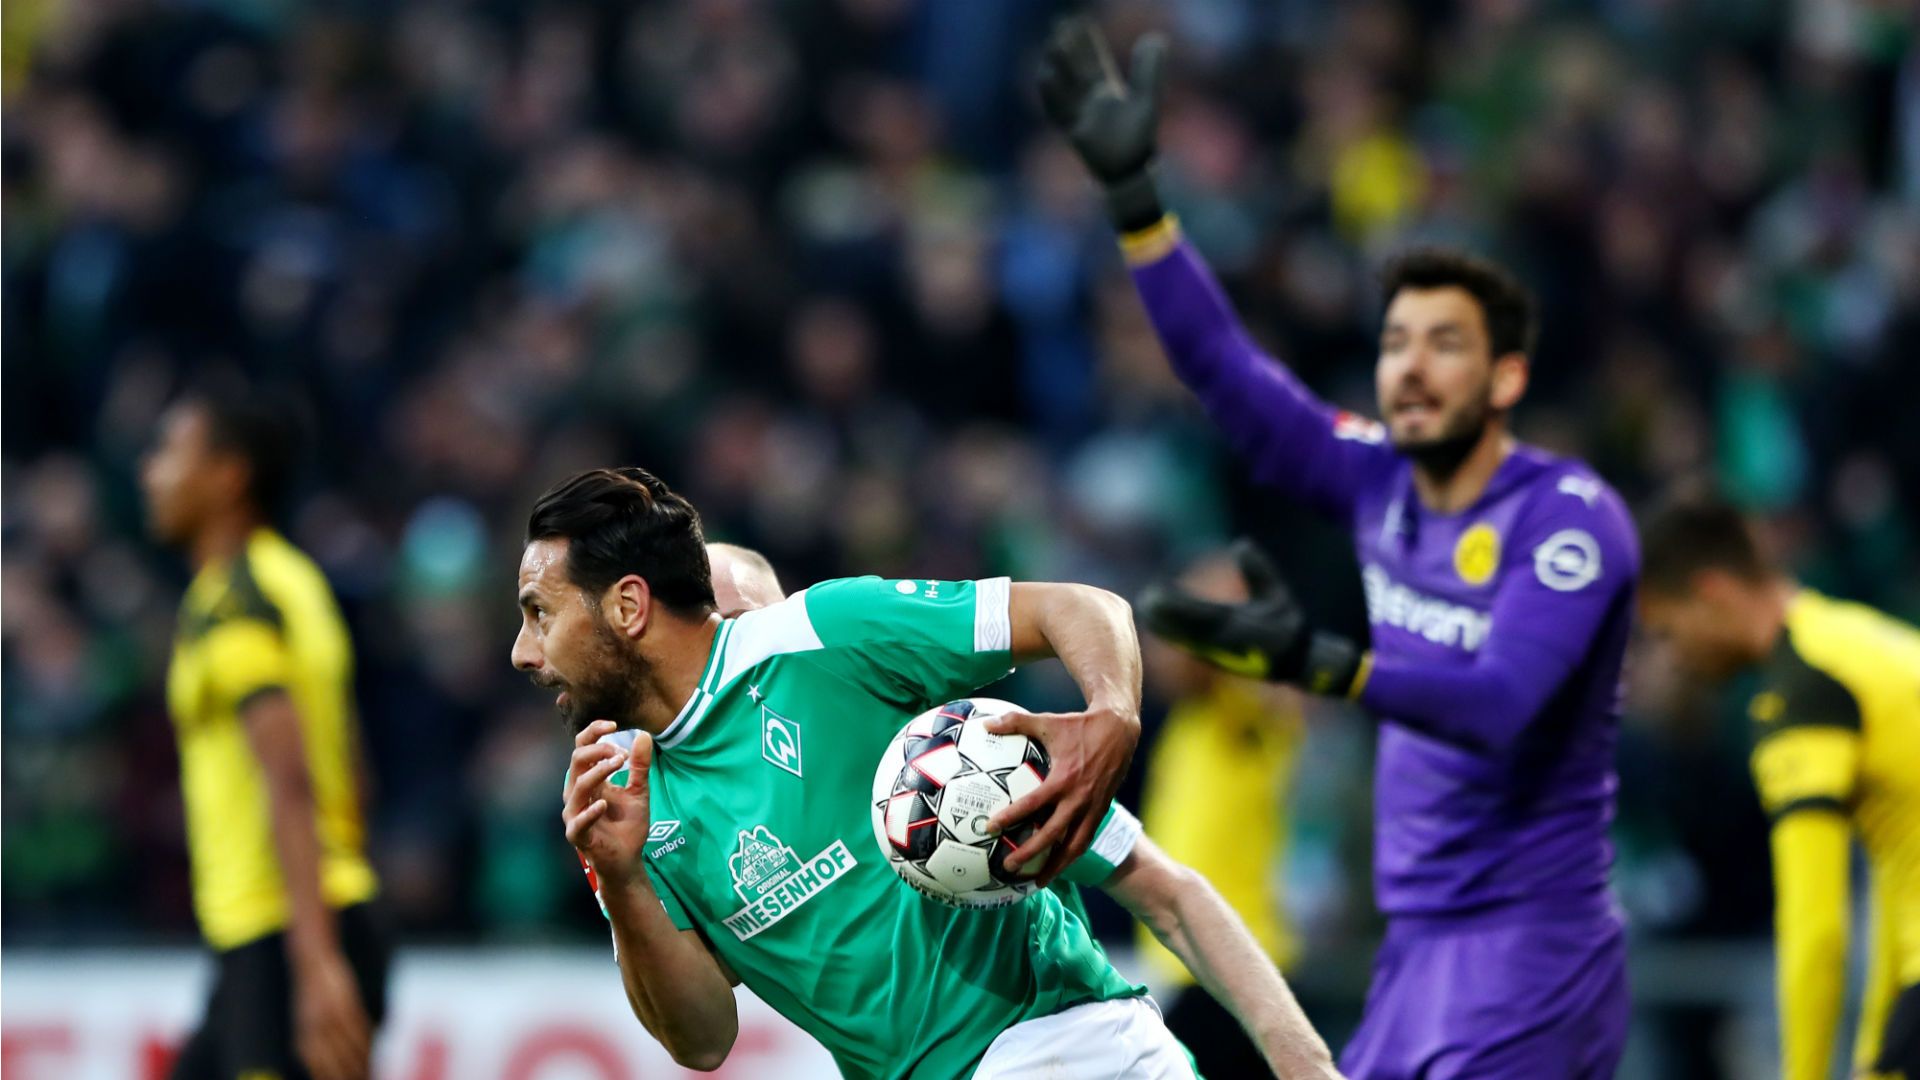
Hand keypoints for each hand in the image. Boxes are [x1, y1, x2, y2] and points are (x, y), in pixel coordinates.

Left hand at [292, 948, 370, 1079]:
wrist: (312, 961)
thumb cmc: (314, 994)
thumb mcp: (308, 1023)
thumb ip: (318, 1044)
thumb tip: (333, 1067)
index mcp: (304, 1042)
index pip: (324, 1072)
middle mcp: (314, 1035)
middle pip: (339, 1066)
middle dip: (354, 1076)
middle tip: (370, 1079)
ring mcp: (329, 1021)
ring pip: (351, 1050)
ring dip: (366, 1062)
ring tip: (379, 1070)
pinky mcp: (343, 1006)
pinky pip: (359, 1029)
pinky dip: (370, 1041)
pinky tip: (378, 1047)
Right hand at [564, 719, 652, 888]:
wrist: (628, 858)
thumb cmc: (628, 824)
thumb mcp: (639, 791)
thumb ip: (639, 766)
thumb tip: (643, 735)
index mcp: (588, 779)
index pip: (582, 747)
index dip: (593, 732)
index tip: (614, 724)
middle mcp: (577, 793)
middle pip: (577, 760)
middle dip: (599, 749)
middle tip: (622, 752)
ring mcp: (575, 813)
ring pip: (577, 785)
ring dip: (599, 771)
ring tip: (620, 763)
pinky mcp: (578, 835)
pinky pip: (578, 821)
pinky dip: (591, 811)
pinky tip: (604, 803)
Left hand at [982, 703, 1138, 885]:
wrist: (1120, 730)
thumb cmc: (1080, 725)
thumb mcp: (1048, 722)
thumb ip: (1016, 723)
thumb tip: (986, 723)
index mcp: (1064, 779)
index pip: (1033, 804)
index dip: (1011, 816)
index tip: (991, 827)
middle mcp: (1080, 799)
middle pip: (1053, 835)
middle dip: (1030, 853)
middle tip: (1009, 866)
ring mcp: (1093, 807)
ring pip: (1074, 846)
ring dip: (1056, 866)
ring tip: (1037, 882)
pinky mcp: (1102, 810)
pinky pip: (1085, 838)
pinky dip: (1071, 854)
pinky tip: (1058, 864)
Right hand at [1036, 16, 1168, 229]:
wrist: (1127, 171)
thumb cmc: (1137, 137)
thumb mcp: (1146, 99)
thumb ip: (1148, 70)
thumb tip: (1154, 36)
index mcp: (1105, 89)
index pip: (1092, 58)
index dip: (1085, 40)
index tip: (1076, 20)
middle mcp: (1088, 99)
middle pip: (1074, 68)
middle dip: (1067, 47)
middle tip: (1059, 24)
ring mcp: (1078, 114)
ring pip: (1063, 85)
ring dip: (1058, 66)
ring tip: (1053, 45)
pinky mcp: (1071, 130)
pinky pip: (1058, 109)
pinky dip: (1052, 93)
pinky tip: (1046, 75)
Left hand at [1141, 539, 1364, 695]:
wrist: (1295, 664)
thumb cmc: (1287, 626)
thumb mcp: (1276, 595)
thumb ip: (1258, 570)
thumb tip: (1242, 543)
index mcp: (1238, 624)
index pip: (1201, 612)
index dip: (1177, 603)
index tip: (1159, 592)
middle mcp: (1224, 640)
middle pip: (1186, 627)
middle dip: (1165, 615)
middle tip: (1145, 599)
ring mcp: (1219, 652)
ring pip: (1184, 639)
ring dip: (1164, 627)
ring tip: (1145, 612)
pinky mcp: (1216, 660)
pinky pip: (1189, 647)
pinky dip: (1173, 638)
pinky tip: (1158, 629)